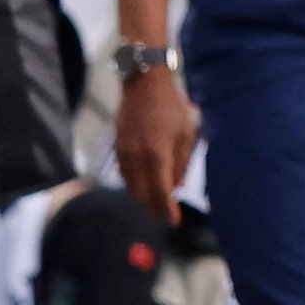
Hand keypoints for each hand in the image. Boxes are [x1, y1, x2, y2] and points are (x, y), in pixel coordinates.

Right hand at [115, 64, 197, 225]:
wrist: (144, 84)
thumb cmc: (172, 107)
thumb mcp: (187, 134)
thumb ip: (182, 163)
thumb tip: (178, 187)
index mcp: (157, 155)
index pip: (161, 193)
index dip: (167, 210)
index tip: (174, 221)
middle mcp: (137, 158)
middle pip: (143, 196)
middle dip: (155, 207)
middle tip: (168, 211)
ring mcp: (124, 153)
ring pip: (131, 187)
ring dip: (145, 196)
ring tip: (159, 198)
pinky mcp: (117, 148)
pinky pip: (124, 175)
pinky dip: (135, 183)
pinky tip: (146, 181)